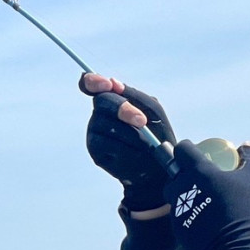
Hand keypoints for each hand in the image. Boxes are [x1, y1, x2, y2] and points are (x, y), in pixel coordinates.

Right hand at [81, 73, 177, 211]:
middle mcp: (100, 113)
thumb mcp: (153, 111)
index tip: (107, 85)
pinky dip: (123, 148)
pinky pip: (105, 143)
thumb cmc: (156, 135)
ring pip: (105, 123)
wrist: (157, 168)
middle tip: (142, 122)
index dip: (93, 81)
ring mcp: (94, 131)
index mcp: (112, 99)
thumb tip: (115, 84)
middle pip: (102, 101)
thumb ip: (136, 96)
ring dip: (129, 132)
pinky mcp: (95, 149)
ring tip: (146, 144)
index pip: (91, 84)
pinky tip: (135, 154)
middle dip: (123, 109)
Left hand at [164, 140, 249, 249]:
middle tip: (201, 176)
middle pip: (174, 172)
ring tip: (203, 196)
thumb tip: (245, 145)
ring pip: (174, 192)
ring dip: (184, 190)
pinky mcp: (177, 225)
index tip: (195, 151)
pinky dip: (188, 209)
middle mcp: (182, 187)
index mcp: (199, 171)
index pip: (182, 149)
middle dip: (184, 171)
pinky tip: (204, 215)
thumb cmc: (245, 212)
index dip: (188, 148)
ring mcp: (177, 207)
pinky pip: (179, 211)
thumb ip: (247, 160)